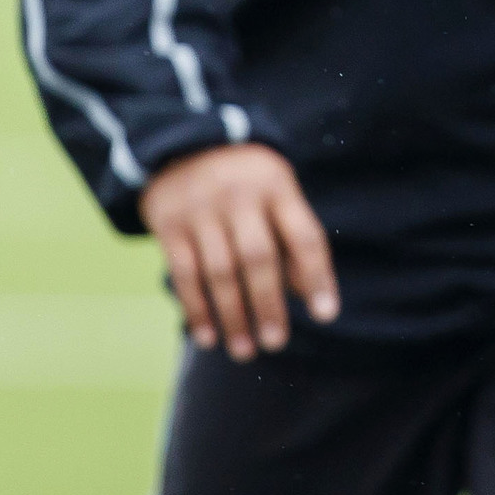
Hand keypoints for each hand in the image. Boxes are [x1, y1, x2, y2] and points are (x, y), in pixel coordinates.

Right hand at [141, 142, 339, 359]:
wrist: (183, 143)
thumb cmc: (247, 182)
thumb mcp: (277, 194)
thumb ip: (292, 238)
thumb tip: (306, 296)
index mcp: (277, 186)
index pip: (303, 236)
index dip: (317, 277)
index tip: (326, 316)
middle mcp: (240, 196)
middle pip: (258, 258)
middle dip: (269, 305)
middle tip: (276, 343)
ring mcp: (201, 209)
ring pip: (220, 271)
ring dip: (233, 316)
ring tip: (245, 351)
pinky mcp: (168, 223)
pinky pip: (185, 273)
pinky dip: (197, 308)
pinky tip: (208, 336)